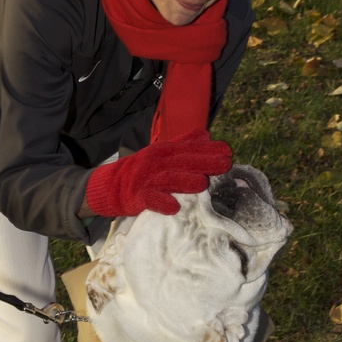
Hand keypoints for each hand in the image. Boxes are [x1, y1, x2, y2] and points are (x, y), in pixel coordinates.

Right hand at [85, 130, 232, 217]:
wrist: (113, 185)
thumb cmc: (144, 170)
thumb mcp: (162, 153)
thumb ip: (184, 144)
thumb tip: (205, 133)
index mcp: (165, 151)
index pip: (190, 148)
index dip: (209, 149)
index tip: (228, 152)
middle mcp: (157, 162)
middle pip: (183, 161)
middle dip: (204, 162)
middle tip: (225, 164)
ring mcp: (148, 179)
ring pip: (169, 179)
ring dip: (185, 181)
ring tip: (202, 184)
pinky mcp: (139, 196)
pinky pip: (151, 200)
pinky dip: (162, 203)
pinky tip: (173, 207)